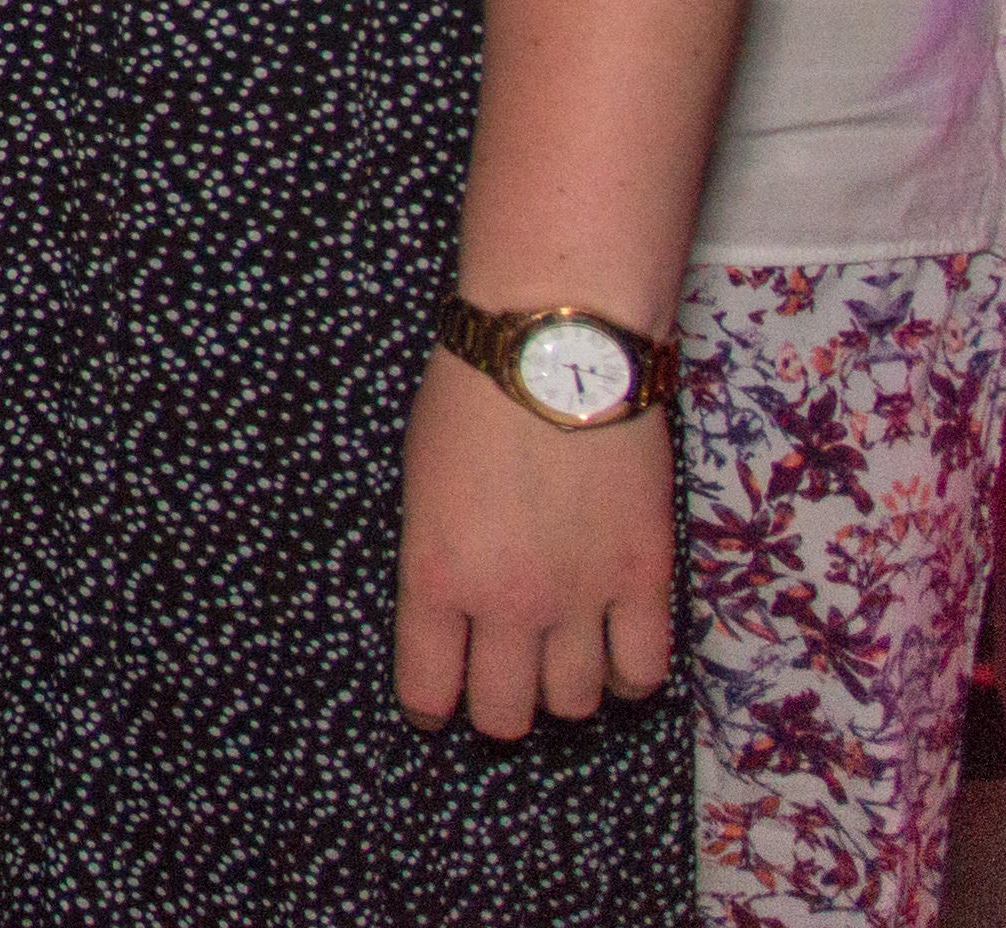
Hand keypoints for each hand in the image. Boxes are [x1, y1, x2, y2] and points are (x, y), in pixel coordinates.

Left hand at [394, 349, 675, 739]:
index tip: (434, 705)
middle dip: (498, 706)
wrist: (559, 352)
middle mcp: (507, 602)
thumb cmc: (471, 397)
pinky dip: (630, 677)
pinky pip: (644, 670)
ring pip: (576, 703)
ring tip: (559, 660)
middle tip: (501, 682)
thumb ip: (438, 556)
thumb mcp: (420, 483)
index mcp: (436, 575)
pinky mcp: (646, 579)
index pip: (428, 686)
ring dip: (564, 690)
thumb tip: (454, 607)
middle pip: (506, 713)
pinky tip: (616, 656)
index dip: (430, 706)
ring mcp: (582, 597)